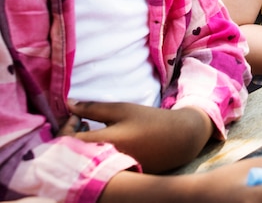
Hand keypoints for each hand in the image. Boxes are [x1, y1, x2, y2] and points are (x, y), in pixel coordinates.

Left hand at [61, 101, 213, 172]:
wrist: (179, 139)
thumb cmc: (150, 120)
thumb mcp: (122, 109)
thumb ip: (93, 108)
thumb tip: (68, 105)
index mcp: (106, 143)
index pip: (69, 141)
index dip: (65, 128)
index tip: (75, 116)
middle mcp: (106, 162)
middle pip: (73, 155)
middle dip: (70, 138)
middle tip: (79, 123)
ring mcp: (113, 171)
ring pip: (84, 162)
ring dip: (81, 147)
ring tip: (90, 131)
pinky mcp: (119, 175)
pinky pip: (97, 167)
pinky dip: (93, 154)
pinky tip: (102, 142)